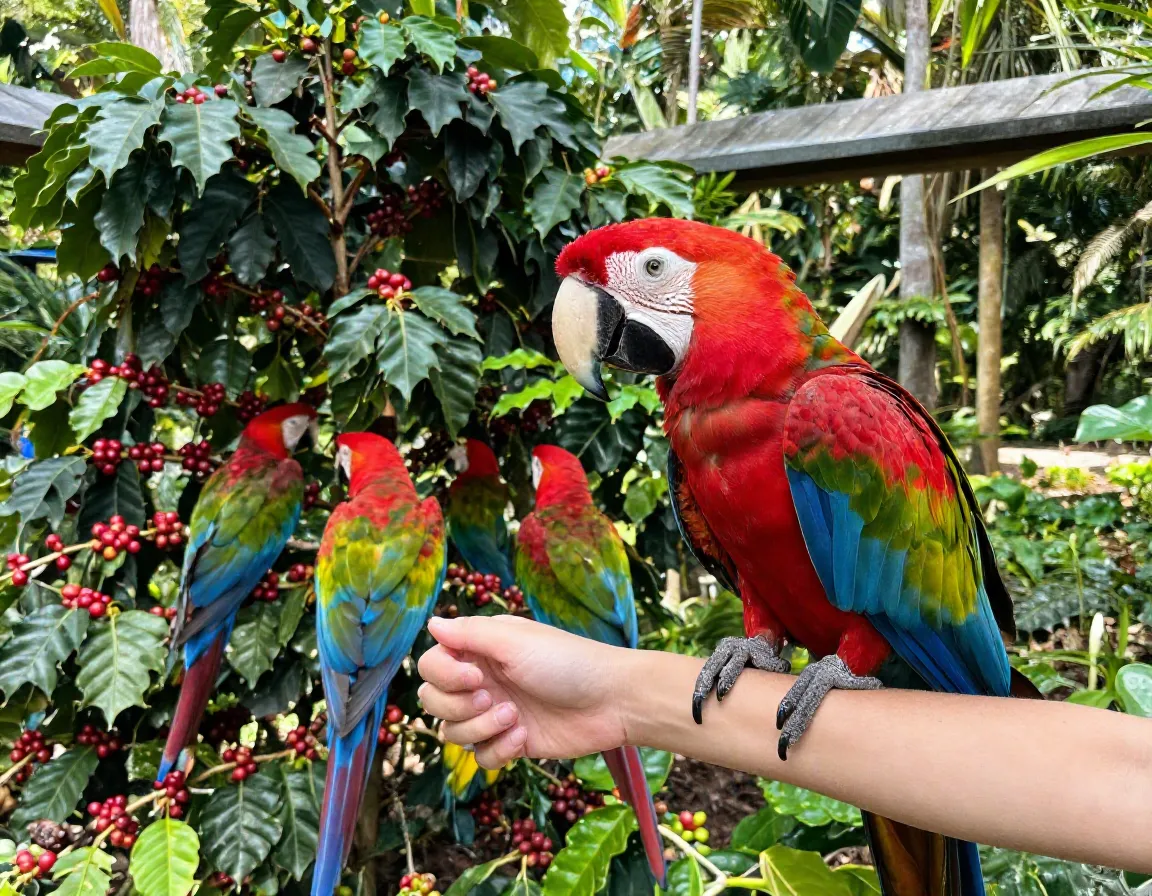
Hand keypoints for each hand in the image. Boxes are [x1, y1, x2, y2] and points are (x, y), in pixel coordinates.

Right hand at [418, 615, 632, 767]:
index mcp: (481, 651)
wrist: (611, 701)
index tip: (476, 677)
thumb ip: (469, 634)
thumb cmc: (567, 662)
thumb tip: (431, 624)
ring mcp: (494, 714)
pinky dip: (498, 750)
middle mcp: (482, 681)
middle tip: (493, 698)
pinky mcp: (511, 743)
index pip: (432, 665)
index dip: (444, 676)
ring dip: (480, 728)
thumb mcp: (516, 641)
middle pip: (434, 702)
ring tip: (514, 717)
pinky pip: (481, 758)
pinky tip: (523, 737)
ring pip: (454, 733)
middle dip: (457, 706)